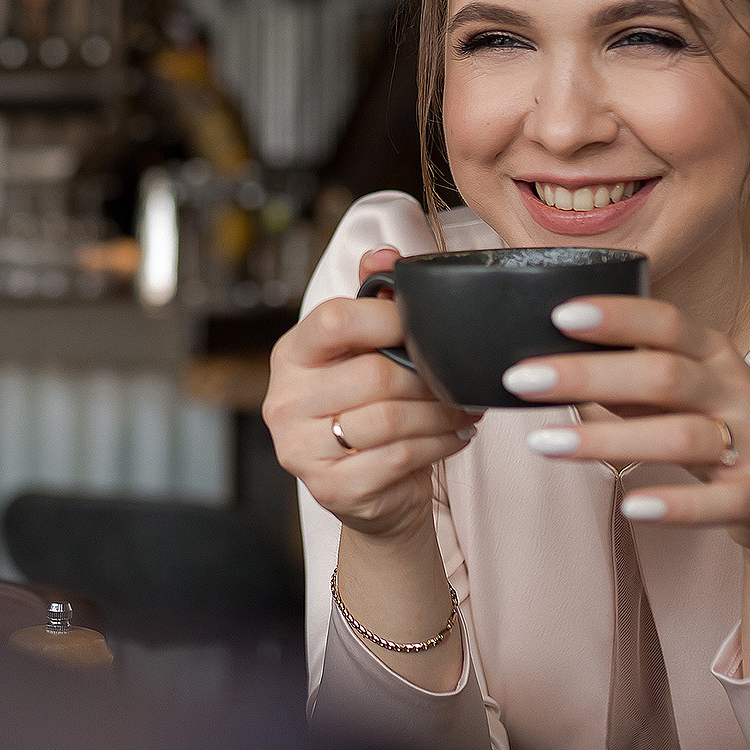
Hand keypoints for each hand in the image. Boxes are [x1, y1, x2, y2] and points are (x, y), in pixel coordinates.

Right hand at [265, 248, 477, 543]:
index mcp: (290, 356)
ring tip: (464, 407)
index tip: (425, 328)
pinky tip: (456, 435)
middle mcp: (285, 402)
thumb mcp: (364, 354)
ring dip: (441, 412)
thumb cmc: (369, 413)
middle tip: (460, 379)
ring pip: (391, 418)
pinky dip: (440, 443)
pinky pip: (400, 457)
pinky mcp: (331, 488)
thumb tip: (386, 255)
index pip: (333, 320)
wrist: (371, 494)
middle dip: (429, 377)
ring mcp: (301, 449)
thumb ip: (372, 301)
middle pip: (373, 374)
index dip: (388, 317)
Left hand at [503, 296, 749, 559]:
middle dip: (588, 374)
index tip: (558, 314)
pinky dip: (675, 506)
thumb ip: (627, 375)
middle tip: (521, 379)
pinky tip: (630, 507)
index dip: (617, 316)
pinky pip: (720, 502)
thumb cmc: (720, 429)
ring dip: (608, 440)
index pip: (667, 322)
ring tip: (543, 444)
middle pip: (663, 375)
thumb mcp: (680, 392)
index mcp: (713, 355)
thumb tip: (548, 357)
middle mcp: (735, 391)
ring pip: (682, 436)